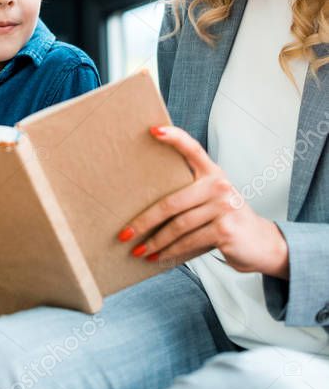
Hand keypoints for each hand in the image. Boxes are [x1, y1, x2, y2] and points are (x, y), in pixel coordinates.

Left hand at [117, 125, 289, 278]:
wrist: (263, 244)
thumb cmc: (227, 219)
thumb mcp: (214, 199)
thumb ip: (191, 194)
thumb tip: (146, 205)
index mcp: (213, 173)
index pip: (192, 149)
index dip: (173, 138)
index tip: (152, 130)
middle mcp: (219, 186)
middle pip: (172, 202)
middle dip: (144, 221)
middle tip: (124, 234)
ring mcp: (224, 207)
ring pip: (178, 226)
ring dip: (155, 242)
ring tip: (138, 251)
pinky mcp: (225, 230)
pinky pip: (189, 242)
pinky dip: (170, 252)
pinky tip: (158, 258)